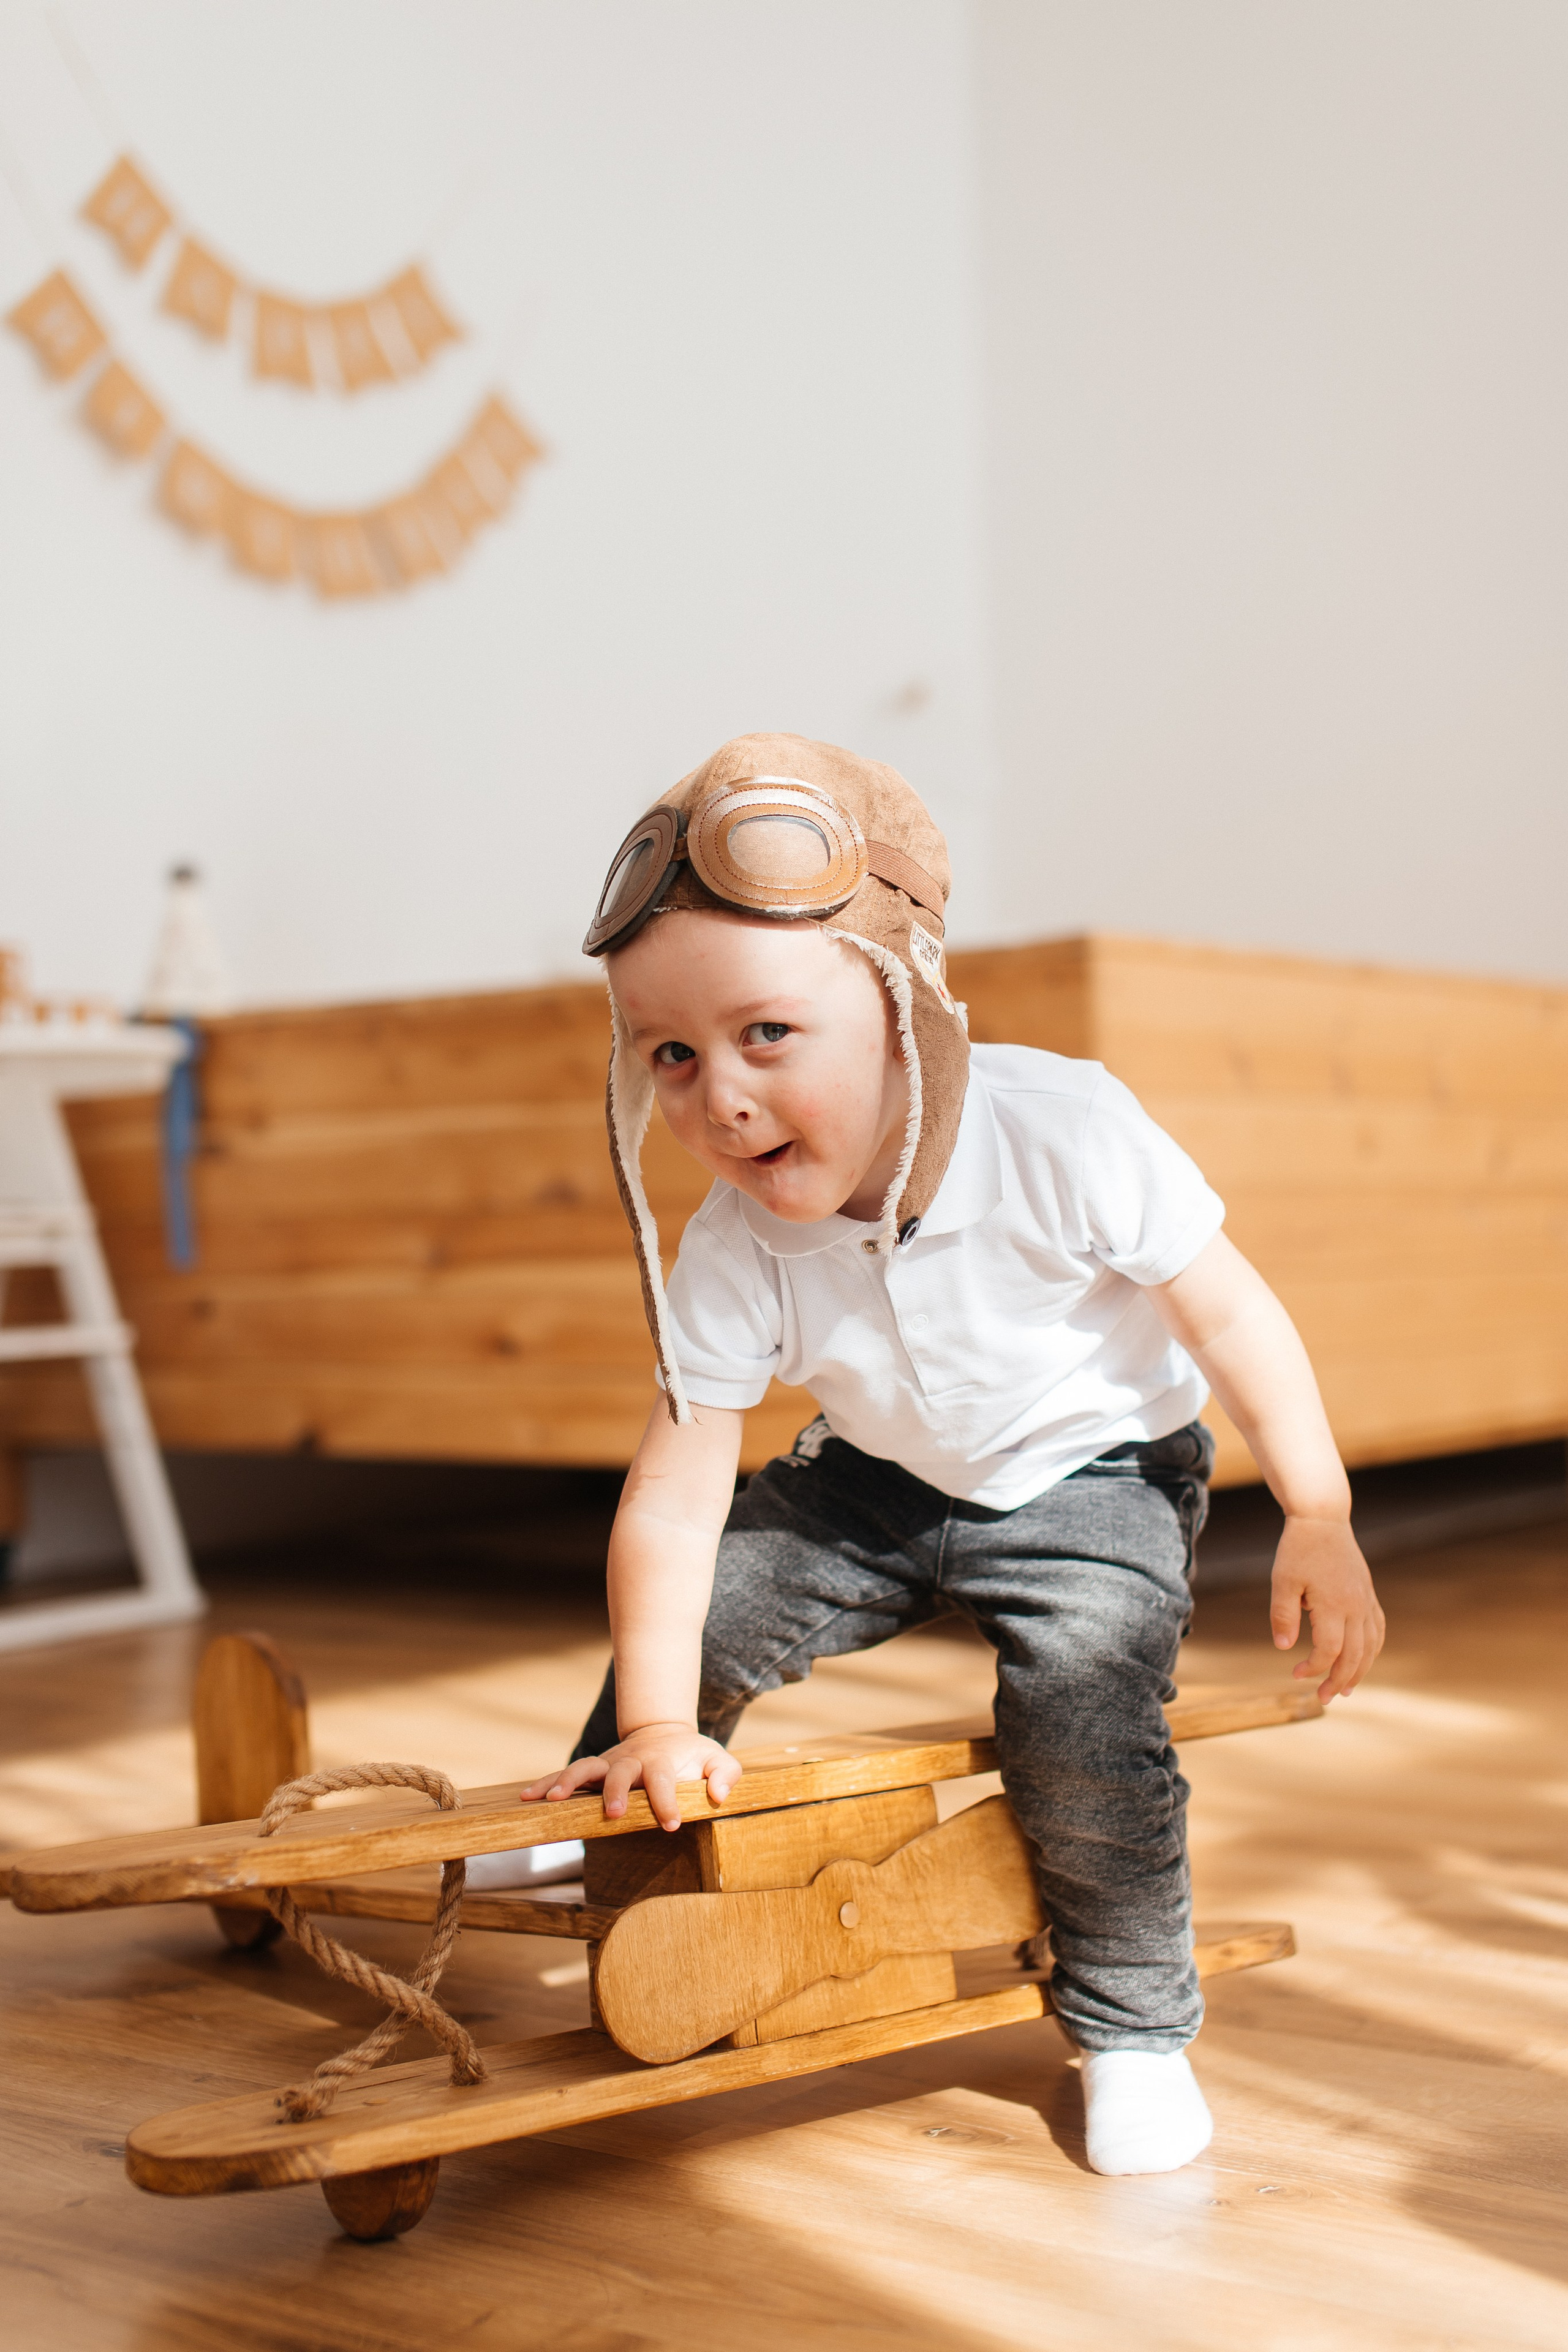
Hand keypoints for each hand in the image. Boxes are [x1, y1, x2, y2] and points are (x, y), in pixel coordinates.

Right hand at [517, 1722, 740, 1832]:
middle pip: (619, 1773)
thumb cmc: (693, 1755)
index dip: (666, 1801)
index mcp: (660, 1761)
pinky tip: (527, 1798)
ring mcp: (608, 1764)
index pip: (663, 1780)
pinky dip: (546, 1783)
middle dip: (615, 1792)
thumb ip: (726, 1773)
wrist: (663, 1733)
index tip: (671, 1823)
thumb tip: (719, 1793)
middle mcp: (630, 1761)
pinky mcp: (593, 1770)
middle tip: (614, 1813)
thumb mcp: (718, 1759)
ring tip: (552, 1800)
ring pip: (584, 1769)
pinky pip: (566, 1775)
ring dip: (568, 1782)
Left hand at [1270, 1517, 1384, 1700]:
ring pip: (1371, 1646)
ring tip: (1347, 1689)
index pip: (1329, 1650)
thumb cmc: (1298, 1549)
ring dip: (1360, 1670)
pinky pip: (1378, 1629)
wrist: (1323, 1519)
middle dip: (1340, 1680)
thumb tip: (1284, 1648)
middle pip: (1355, 1655)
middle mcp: (1356, 1606)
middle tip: (1324, 1698)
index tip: (1296, 1673)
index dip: (1314, 1668)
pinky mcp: (1368, 1594)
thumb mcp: (1282, 1580)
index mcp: (1334, 1605)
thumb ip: (1283, 1615)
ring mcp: (1366, 1600)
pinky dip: (1373, 1649)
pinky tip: (1364, 1659)